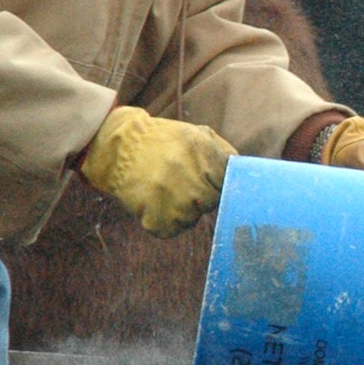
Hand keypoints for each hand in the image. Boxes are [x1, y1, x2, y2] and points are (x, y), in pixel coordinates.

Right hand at [80, 106, 234, 236]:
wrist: (118, 147)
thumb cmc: (162, 141)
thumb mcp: (196, 134)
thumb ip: (224, 152)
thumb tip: (245, 171)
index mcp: (206, 156)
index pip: (229, 183)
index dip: (217, 181)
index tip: (207, 178)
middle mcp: (194, 181)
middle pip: (211, 202)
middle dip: (200, 194)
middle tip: (181, 182)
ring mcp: (176, 203)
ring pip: (192, 218)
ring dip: (182, 208)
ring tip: (165, 189)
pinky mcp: (158, 220)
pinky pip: (172, 229)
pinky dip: (165, 220)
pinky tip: (155, 201)